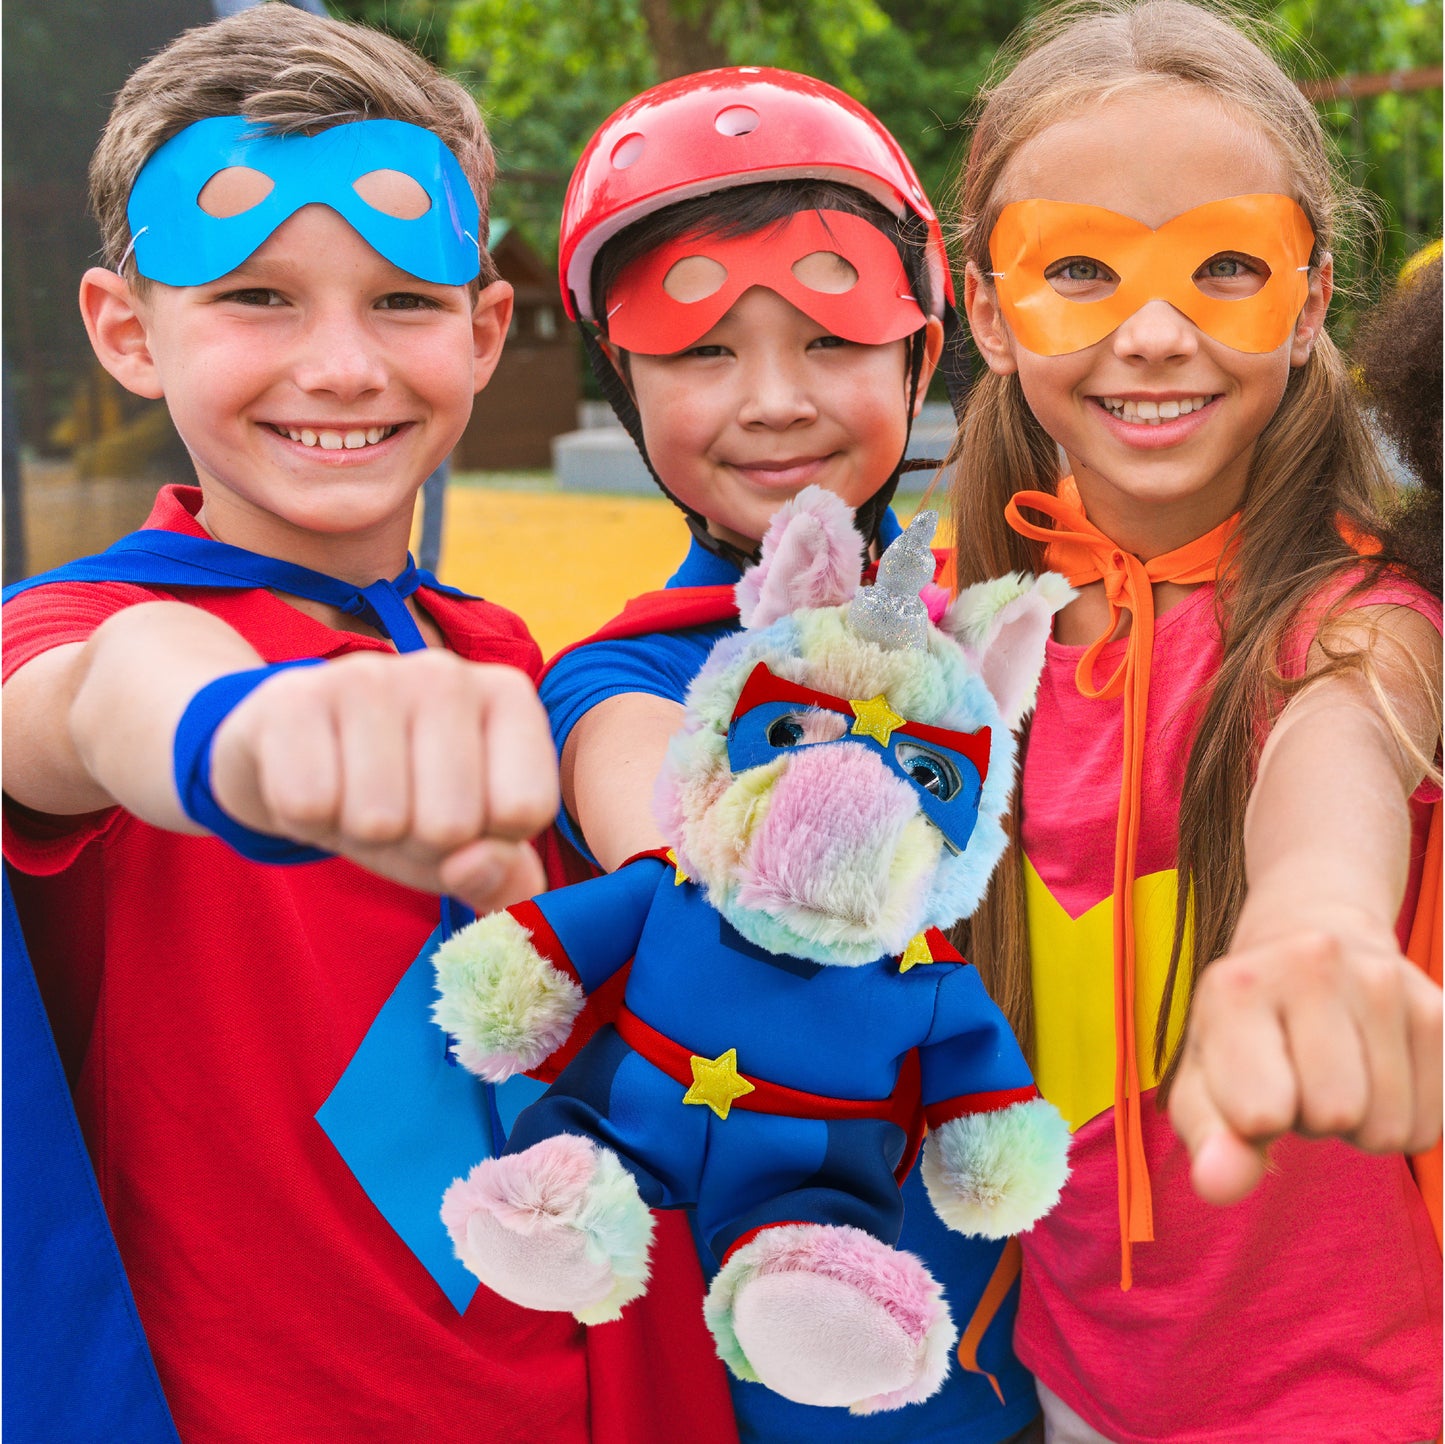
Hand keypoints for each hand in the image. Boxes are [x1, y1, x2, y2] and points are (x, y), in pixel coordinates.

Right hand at [208, 650, 558, 911]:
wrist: (290, 756)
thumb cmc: (402, 801)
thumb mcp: (467, 848)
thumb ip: (504, 878)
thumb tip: (473, 865)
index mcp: (509, 697)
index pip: (524, 810)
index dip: (484, 843)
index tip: (458, 814)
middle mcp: (447, 672)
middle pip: (451, 824)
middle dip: (417, 845)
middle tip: (395, 810)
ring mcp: (368, 675)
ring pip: (379, 821)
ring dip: (360, 834)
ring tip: (353, 795)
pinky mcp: (293, 695)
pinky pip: (308, 805)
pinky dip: (304, 818)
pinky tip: (310, 780)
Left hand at [1168, 914, 1441, 1204]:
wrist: (1312, 936)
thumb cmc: (1245, 1029)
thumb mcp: (1204, 1076)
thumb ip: (1207, 1134)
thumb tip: (1218, 1185)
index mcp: (1236, 986)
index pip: (1259, 1110)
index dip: (1255, 1124)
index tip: (1247, 1091)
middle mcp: (1311, 966)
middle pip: (1335, 1116)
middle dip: (1312, 1118)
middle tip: (1295, 1074)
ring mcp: (1383, 980)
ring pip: (1389, 1129)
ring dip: (1358, 1122)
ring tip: (1331, 1068)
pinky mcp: (1439, 1008)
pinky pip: (1430, 1127)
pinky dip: (1400, 1118)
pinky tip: (1372, 1068)